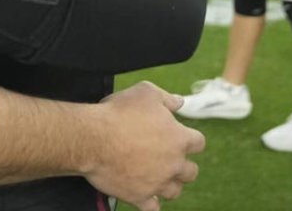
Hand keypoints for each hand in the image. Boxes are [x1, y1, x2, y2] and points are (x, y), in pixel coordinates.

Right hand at [82, 82, 203, 210]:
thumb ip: (167, 98)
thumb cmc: (118, 113)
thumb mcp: (145, 93)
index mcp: (179, 138)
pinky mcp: (139, 197)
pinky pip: (152, 208)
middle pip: (190, 172)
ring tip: (155, 176)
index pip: (198, 143)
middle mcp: (173, 164)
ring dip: (168, 184)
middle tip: (166, 158)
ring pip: (174, 192)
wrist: (92, 139)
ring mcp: (157, 183)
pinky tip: (143, 194)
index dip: (189, 139)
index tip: (177, 136)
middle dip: (181, 165)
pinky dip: (150, 202)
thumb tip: (180, 102)